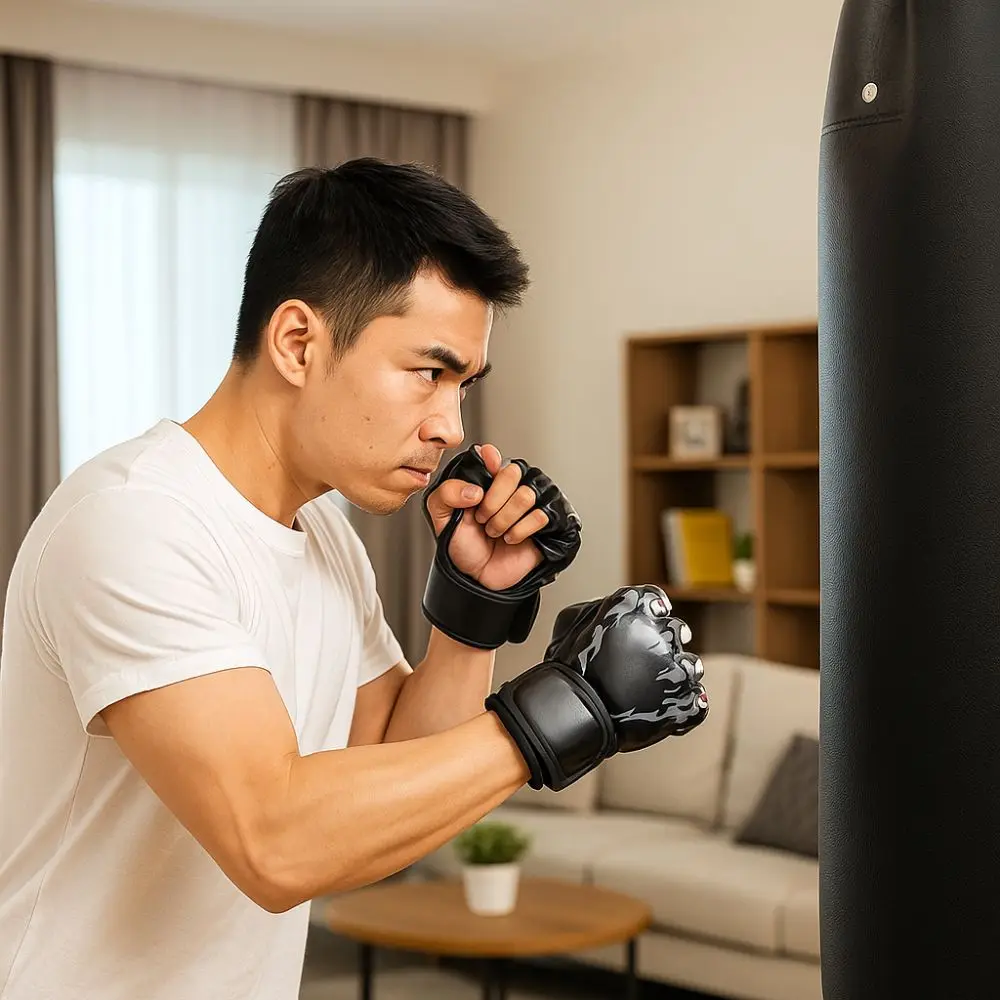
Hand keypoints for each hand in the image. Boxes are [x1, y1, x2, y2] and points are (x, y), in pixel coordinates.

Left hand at [423, 444, 547, 590]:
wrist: (478, 575)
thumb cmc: (463, 543)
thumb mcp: (441, 517)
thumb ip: (446, 494)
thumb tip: (475, 490)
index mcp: (487, 476)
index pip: (492, 455)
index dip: (489, 464)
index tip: (481, 482)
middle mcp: (512, 483)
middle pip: (512, 473)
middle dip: (492, 503)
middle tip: (482, 519)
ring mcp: (532, 500)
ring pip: (526, 495)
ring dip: (504, 521)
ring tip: (495, 531)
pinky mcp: (547, 519)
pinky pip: (539, 515)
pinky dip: (519, 532)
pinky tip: (511, 538)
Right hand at [486, 584, 708, 789]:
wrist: (572, 712)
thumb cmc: (568, 667)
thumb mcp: (572, 620)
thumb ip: (598, 608)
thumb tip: (608, 606)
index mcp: (633, 613)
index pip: (654, 598)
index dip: (654, 606)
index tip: (654, 614)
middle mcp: (659, 636)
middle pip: (677, 631)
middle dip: (670, 640)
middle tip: (654, 654)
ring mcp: (673, 672)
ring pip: (692, 667)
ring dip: (680, 673)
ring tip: (659, 685)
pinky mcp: (680, 705)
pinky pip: (696, 704)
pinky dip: (686, 706)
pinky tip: (669, 706)